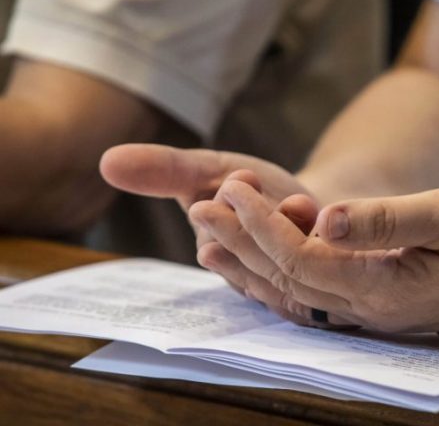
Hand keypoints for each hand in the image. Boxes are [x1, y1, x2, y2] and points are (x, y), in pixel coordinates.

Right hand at [100, 144, 320, 324]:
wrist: (311, 204)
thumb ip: (164, 170)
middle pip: (253, 258)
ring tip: (298, 202)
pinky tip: (323, 218)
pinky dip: (324, 241)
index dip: (228, 211)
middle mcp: (250, 279)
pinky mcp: (324, 286)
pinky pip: (324, 272)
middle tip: (264, 183)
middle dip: (261, 215)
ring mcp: (288, 285)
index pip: (214, 247)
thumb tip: (105, 162)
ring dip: (294, 226)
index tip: (239, 175)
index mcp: (216, 255)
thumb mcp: (208, 170)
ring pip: (288, 265)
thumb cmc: (254, 190)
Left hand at [196, 181, 438, 334]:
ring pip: (295, 288)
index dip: (262, 224)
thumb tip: (326, 216)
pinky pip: (313, 289)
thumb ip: (389, 218)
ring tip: (207, 234)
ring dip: (251, 259)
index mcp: (383, 287)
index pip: (302, 258)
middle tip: (199, 206)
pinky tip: (257, 256)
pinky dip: (278, 269)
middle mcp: (368, 307)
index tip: (230, 188)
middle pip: (288, 277)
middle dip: (242, 241)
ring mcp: (372, 307)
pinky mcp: (379, 297)